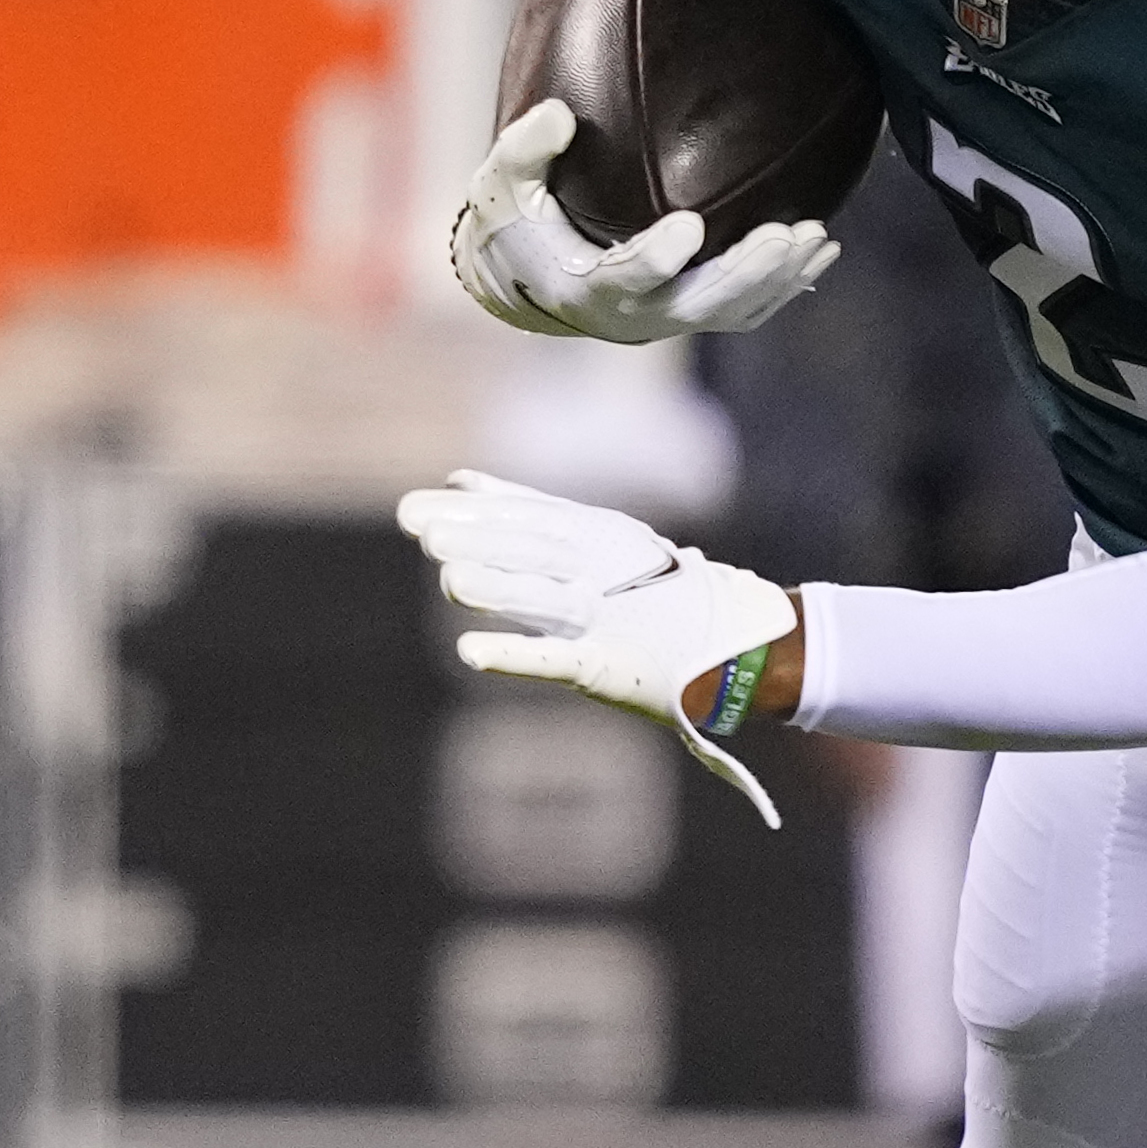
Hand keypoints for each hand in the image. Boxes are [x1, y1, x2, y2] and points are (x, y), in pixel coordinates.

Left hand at [396, 469, 798, 826]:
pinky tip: (470, 652)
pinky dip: (515, 655)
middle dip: (478, 540)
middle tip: (422, 530)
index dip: (470, 513)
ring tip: (450, 578)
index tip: (413, 510)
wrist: (733, 642)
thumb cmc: (651, 586)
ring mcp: (607, 619)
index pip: (527, 517)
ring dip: (498, 588)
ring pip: (545, 599)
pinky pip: (558, 659)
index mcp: (596, 534)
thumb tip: (459, 481)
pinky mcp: (608, 666)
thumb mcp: (595, 534)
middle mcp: (601, 571)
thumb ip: (526, 507)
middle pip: (533, 551)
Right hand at [447, 101, 841, 344]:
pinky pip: (748, 309)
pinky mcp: (694, 314)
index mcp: (583, 287)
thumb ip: (525, 149)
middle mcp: (633, 316)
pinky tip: (822, 249)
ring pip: (734, 311)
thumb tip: (560, 114)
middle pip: (699, 305)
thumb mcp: (503, 187)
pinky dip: (787, 284)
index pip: (625, 279)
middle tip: (785, 235)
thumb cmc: (517, 225)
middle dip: (745, 273)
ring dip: (779, 278)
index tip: (690, 224)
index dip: (656, 258)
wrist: (531, 283)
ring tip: (817, 236)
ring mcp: (669, 320)